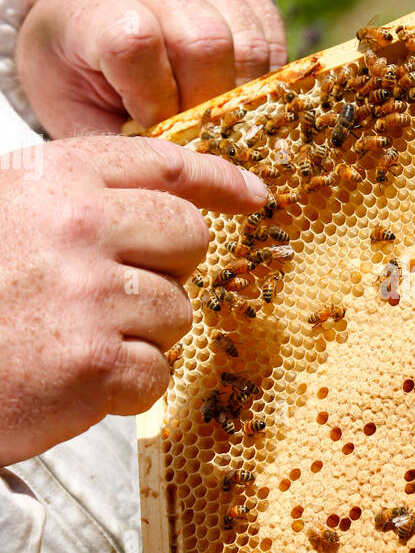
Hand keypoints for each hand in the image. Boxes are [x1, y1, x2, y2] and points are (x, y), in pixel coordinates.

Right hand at [0, 136, 267, 464]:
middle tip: (113, 292)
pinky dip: (124, 387)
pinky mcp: (96, 364)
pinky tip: (72, 377)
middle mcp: (76, 227)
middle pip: (189, 238)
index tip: (252, 195)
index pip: (165, 164)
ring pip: (177, 311)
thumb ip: (81, 199)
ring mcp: (90, 296)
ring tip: (72, 338)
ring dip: (140, 335)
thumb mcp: (10, 214)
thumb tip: (176, 199)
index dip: (219, 179)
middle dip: (168, 268)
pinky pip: (157, 373)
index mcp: (54, 181)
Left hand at [15, 0, 286, 136]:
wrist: (85, 13)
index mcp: (92, 4)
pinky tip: (236, 93)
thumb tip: (186, 174)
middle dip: (208, 105)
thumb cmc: (79, 75)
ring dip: (242, 96)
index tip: (152, 130)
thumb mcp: (77, 113)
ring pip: (250, 44)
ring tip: (216, 116)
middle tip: (194, 132)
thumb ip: (124, 144)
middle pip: (206, 41)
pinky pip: (273, 37)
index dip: (155, 100)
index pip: (136, 42)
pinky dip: (263, 78)